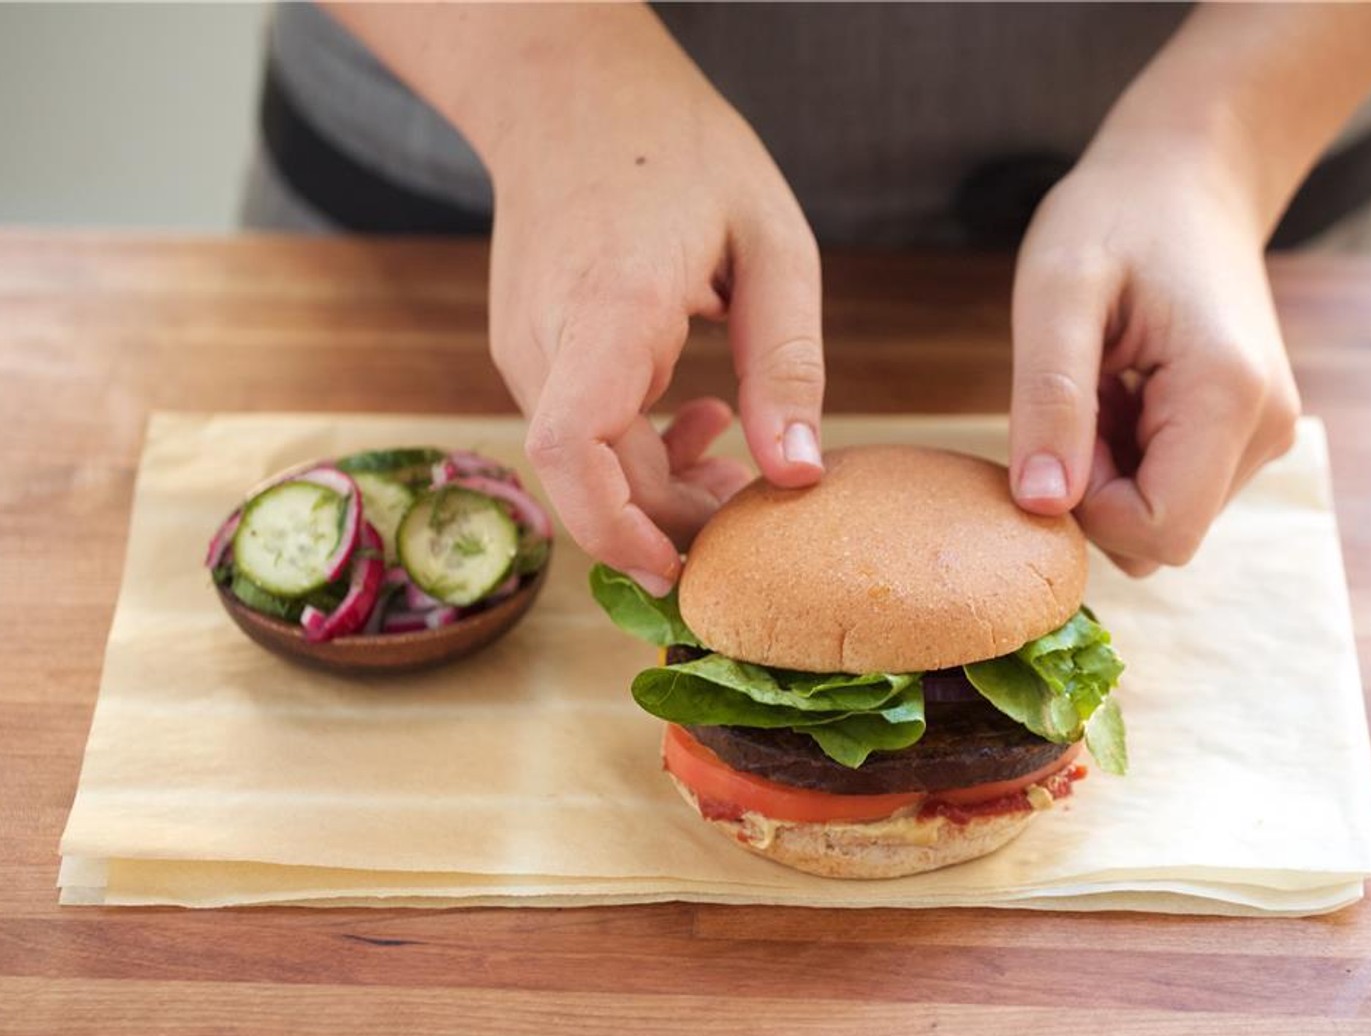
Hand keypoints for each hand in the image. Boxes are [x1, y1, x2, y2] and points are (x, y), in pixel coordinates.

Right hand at [485, 13, 824, 595]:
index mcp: (610, 307)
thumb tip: (801, 477)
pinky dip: (641, 451)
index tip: (677, 569)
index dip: (616, 527)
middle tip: (755, 514)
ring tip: (737, 458)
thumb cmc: (678, 150)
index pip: (572, 446)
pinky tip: (702, 417)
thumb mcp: (770, 242)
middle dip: (674, 521)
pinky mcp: (533, 353)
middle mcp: (548, 340)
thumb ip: (787, 363)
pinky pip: (582, 432)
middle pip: (593, 479)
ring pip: (588, 466)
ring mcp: (528, 350)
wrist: (568, 91)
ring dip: (663, 487)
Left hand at [1007, 137, 1299, 575]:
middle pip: (1158, 535)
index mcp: (1229, 396)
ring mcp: (1262, 436)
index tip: (1060, 426)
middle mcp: (1265, 429)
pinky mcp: (1244, 434)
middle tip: (1075, 397)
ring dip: (1106, 473)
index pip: (1155, 531)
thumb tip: (1041, 505)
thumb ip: (1048, 401)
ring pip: (1160, 518)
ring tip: (1100, 385)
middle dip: (1093, 490)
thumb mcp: (1057, 293)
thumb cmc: (1115, 218)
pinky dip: (1126, 458)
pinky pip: (1169, 488)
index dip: (1084, 504)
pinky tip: (1119, 392)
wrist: (1185, 177)